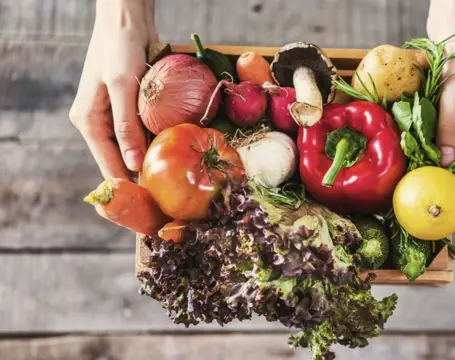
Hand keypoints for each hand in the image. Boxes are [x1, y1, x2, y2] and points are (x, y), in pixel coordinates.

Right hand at [70, 0, 157, 179]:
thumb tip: (135, 163)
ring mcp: (113, 116)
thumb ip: (127, 126)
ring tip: (174, 180)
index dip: (129, 187)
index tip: (151, 205)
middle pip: (120, 160)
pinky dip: (156, 141)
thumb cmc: (121, 47)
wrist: (127, 19)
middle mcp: (98, 123)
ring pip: (133, 148)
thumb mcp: (124, 86)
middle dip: (143, 176)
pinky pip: (142, 132)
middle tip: (169, 196)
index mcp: (88, 122)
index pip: (108, 165)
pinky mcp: (129, 108)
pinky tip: (174, 152)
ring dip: (152, 160)